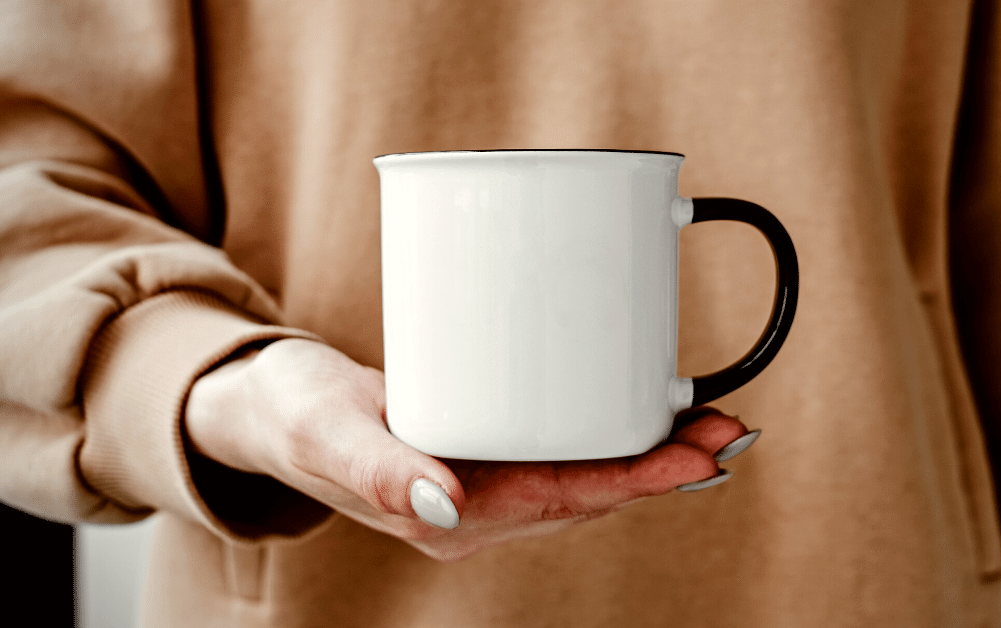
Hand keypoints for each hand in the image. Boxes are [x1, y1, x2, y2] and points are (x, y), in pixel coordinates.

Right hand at [184, 339, 754, 560]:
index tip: (697, 456)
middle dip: (664, 468)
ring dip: (649, 456)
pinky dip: (608, 438)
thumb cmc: (292, 417)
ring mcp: (481, 488)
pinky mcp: (480, 457)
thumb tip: (445, 506)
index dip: (636, 480)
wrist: (266, 408)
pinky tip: (639, 415)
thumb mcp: (329, 434)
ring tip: (708, 424)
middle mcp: (476, 513)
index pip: (563, 501)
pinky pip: (559, 455)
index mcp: (449, 520)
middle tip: (728, 429)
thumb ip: (383, 471)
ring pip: (584, 479)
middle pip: (589, 494)